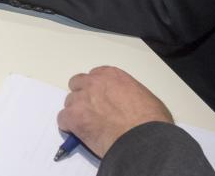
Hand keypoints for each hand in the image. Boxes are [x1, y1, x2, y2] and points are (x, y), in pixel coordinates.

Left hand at [57, 66, 172, 157]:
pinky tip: (80, 134)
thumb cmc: (151, 121)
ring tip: (90, 127)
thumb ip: (127, 93)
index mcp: (111, 75)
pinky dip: (69, 127)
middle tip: (92, 112)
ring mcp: (81, 99)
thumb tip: (126, 104)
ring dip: (77, 113)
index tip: (99, 99)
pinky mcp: (74, 116)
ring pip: (70, 103)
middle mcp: (93, 83)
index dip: (95, 89)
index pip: (94, 76)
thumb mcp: (145, 97)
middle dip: (82, 97)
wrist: (144, 139)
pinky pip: (63, 119)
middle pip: (77, 85)